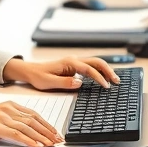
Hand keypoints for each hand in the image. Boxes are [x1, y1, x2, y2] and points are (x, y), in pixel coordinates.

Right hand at [0, 102, 61, 146]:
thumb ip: (12, 120)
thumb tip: (28, 132)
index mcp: (10, 105)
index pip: (34, 114)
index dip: (47, 124)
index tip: (55, 132)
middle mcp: (8, 109)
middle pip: (34, 121)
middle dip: (48, 131)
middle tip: (58, 140)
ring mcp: (2, 116)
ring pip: (27, 127)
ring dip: (41, 137)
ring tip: (50, 144)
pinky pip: (16, 134)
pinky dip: (28, 140)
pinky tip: (35, 145)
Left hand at [2, 56, 120, 90]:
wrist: (30, 71)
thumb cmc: (38, 76)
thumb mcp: (48, 82)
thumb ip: (64, 83)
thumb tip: (80, 83)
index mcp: (69, 63)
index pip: (88, 69)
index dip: (99, 77)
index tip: (106, 86)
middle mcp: (74, 60)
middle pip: (96, 62)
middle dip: (108, 70)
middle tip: (117, 81)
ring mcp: (75, 63)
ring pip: (95, 63)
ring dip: (106, 70)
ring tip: (115, 80)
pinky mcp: (75, 67)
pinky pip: (91, 67)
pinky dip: (100, 71)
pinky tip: (105, 78)